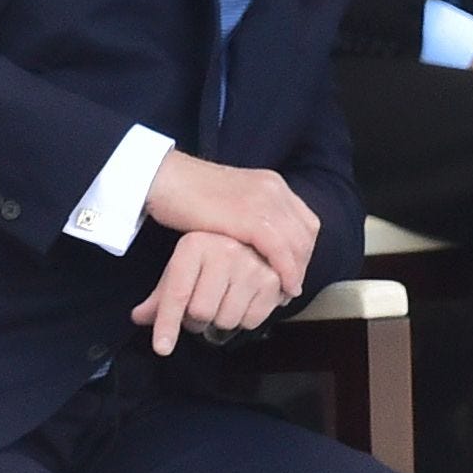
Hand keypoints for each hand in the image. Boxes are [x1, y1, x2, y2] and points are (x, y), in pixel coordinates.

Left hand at [131, 231, 284, 354]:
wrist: (259, 241)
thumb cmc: (212, 257)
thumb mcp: (183, 269)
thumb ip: (161, 296)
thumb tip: (139, 317)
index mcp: (195, 246)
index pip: (177, 294)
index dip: (168, 324)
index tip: (162, 348)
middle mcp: (225, 251)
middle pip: (202, 312)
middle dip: (198, 320)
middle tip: (202, 308)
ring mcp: (251, 265)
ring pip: (227, 320)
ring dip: (222, 320)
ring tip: (225, 301)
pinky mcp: (273, 280)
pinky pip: (251, 321)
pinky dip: (245, 319)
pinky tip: (245, 301)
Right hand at [144, 151, 318, 297]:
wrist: (166, 179)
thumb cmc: (189, 195)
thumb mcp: (232, 202)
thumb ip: (250, 216)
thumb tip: (259, 245)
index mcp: (272, 185)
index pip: (305, 221)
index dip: (304, 249)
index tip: (294, 270)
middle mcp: (275, 190)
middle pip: (306, 233)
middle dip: (303, 263)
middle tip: (292, 287)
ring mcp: (265, 202)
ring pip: (297, 243)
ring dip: (297, 271)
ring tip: (287, 292)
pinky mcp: (250, 217)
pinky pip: (280, 249)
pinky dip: (286, 271)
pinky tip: (283, 287)